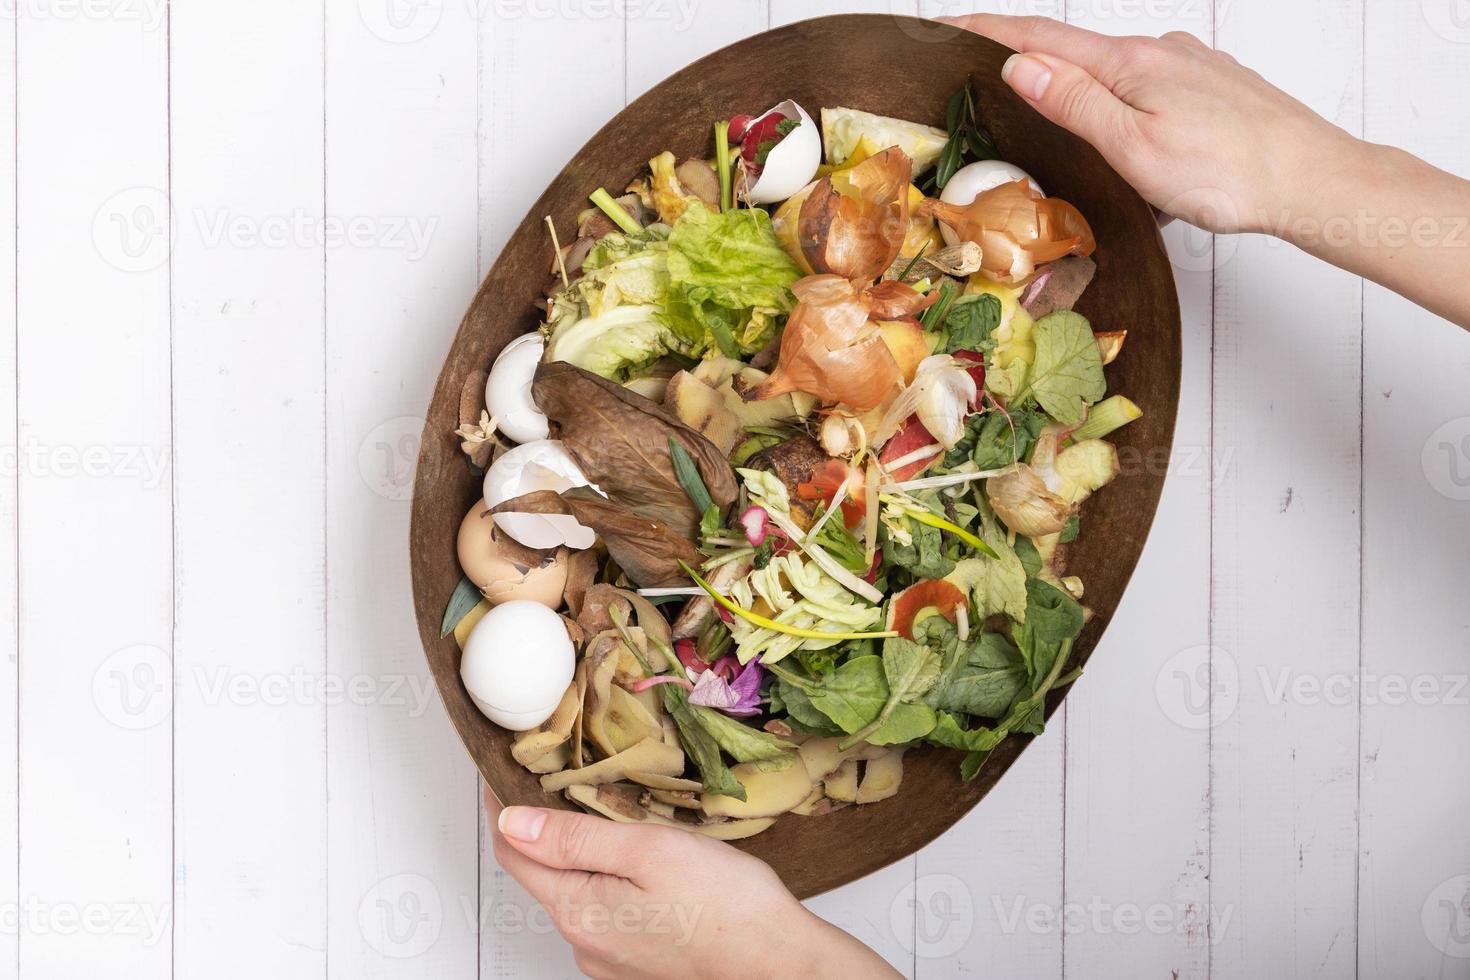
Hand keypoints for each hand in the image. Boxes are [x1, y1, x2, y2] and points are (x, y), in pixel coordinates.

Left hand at [484, 786, 899, 978]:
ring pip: (578, 891)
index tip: (503, 771)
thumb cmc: (725, 905)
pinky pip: (607, 911)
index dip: (503, 806)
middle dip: (545, 827)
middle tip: (561, 779)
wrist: (778, 960)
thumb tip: (512, 821)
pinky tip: (644, 864)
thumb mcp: (646, 850)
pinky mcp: (636, 961)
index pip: (513, 850)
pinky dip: (611, 880)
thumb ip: (574, 837)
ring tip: (613, 816)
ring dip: (583, 854)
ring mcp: (609, 957)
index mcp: (577, 909)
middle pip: (543, 872)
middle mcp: (583, 942)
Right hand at [941, 14, 1358, 234]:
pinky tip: (1129, 144)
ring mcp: (1188, 68)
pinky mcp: (1211, 89)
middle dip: (1028, 60)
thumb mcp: (1133, 146)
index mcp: (1131, 64)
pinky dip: (1121, 108)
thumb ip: (1075, 103)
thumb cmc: (1228, 173)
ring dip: (1079, 92)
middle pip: (1075, 52)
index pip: (1042, 38)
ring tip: (1058, 124)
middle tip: (983, 73)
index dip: (990, 30)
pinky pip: (1147, 91)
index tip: (946, 25)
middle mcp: (1159, 52)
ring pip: (1114, 74)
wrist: (1312, 180)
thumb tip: (1019, 64)